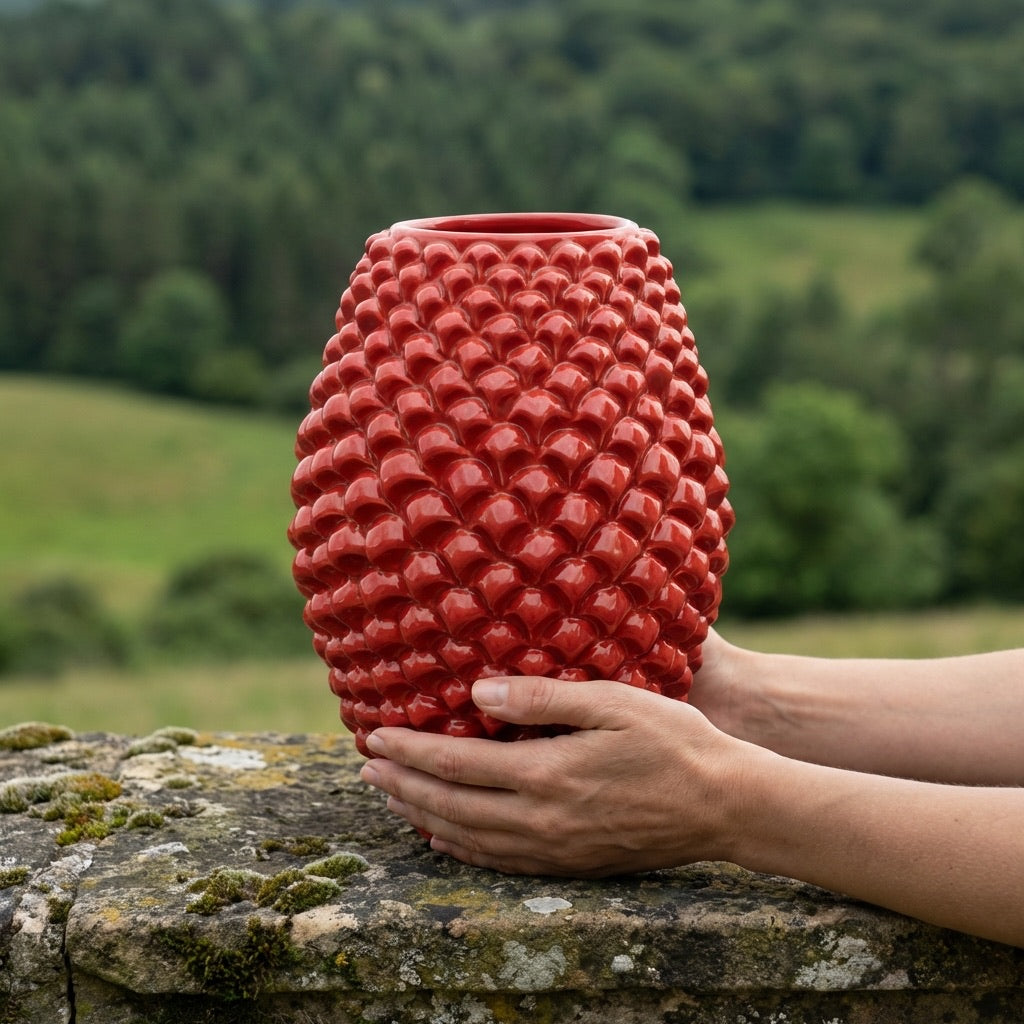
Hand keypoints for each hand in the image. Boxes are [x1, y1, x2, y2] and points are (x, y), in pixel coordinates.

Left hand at [359, 675, 746, 876]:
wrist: (726, 806)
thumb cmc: (673, 742)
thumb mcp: (611, 701)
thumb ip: (541, 698)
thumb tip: (478, 693)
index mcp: (546, 774)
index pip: (456, 764)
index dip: (410, 752)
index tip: (376, 738)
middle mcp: (541, 820)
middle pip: (451, 806)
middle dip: (403, 787)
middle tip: (368, 770)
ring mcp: (555, 849)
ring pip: (469, 840)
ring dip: (424, 817)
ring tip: (394, 800)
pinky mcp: (572, 864)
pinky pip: (500, 863)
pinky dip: (462, 850)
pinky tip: (448, 840)